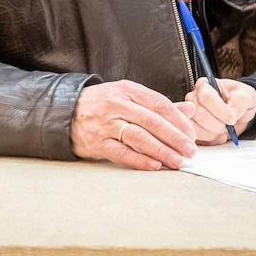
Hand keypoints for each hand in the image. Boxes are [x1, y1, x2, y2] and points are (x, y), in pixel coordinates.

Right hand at [70, 80, 197, 170]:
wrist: (65, 112)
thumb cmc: (101, 104)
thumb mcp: (128, 96)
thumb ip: (157, 105)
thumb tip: (188, 111)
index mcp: (127, 90)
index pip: (158, 104)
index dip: (178, 120)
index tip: (191, 134)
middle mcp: (117, 105)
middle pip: (152, 121)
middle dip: (174, 137)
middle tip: (190, 150)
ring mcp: (106, 124)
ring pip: (139, 137)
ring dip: (161, 150)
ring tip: (177, 160)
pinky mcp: (97, 142)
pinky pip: (122, 152)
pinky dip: (140, 160)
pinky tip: (155, 165)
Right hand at [181, 77, 255, 144]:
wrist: (238, 114)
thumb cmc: (239, 100)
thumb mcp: (246, 95)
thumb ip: (240, 101)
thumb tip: (232, 113)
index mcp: (205, 85)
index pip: (206, 96)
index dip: (220, 110)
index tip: (232, 118)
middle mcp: (194, 98)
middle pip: (199, 114)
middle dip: (218, 124)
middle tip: (229, 124)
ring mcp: (190, 115)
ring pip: (195, 128)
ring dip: (213, 133)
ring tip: (224, 129)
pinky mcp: (192, 129)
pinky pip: (197, 139)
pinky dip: (211, 140)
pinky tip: (218, 135)